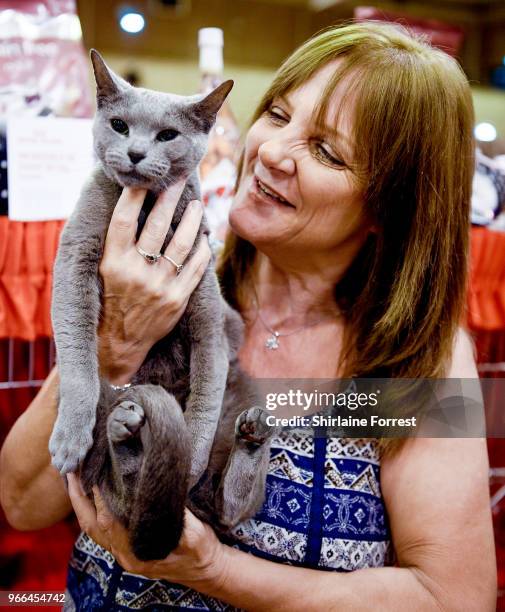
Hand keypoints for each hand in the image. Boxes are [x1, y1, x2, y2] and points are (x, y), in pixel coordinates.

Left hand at [67, 473, 227, 587]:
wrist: (208, 568)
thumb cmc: (202, 551)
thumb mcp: (194, 533)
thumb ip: (176, 516)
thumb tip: (160, 491)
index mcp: (137, 553)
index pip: (110, 522)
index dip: (100, 497)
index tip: (95, 473)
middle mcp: (124, 555)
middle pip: (92, 526)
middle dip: (79, 499)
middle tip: (72, 472)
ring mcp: (123, 554)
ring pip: (92, 529)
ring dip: (81, 504)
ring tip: (75, 479)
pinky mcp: (126, 548)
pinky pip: (101, 530)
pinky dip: (92, 511)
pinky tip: (91, 495)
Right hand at [98, 182, 211, 383]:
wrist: (120, 341)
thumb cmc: (112, 298)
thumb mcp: (105, 270)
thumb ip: (118, 242)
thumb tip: (135, 204)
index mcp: (112, 262)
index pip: (123, 220)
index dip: (134, 196)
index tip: (145, 178)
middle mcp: (135, 272)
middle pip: (156, 226)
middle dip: (169, 199)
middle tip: (179, 180)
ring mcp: (158, 286)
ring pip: (181, 244)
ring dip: (192, 221)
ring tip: (197, 205)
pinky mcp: (177, 299)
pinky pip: (196, 267)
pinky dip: (202, 249)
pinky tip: (205, 237)